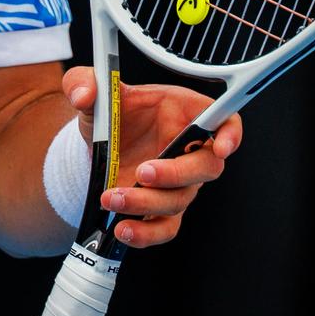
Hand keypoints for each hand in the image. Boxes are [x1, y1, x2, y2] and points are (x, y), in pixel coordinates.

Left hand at [60, 66, 241, 249]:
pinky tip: (123, 228)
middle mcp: (187, 148)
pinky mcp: (161, 209)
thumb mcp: (92, 90)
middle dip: (176, 173)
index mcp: (182, 112)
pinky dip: (146, 233)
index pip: (224, 120)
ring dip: (147, 203)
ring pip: (180, 200)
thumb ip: (83, 82)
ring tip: (113, 196)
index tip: (221, 146)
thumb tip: (84, 94)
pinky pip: (165, 228)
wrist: (96, 145)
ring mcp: (178, 182)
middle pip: (207, 168)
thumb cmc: (109, 114)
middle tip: (143, 172)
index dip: (231, 134)